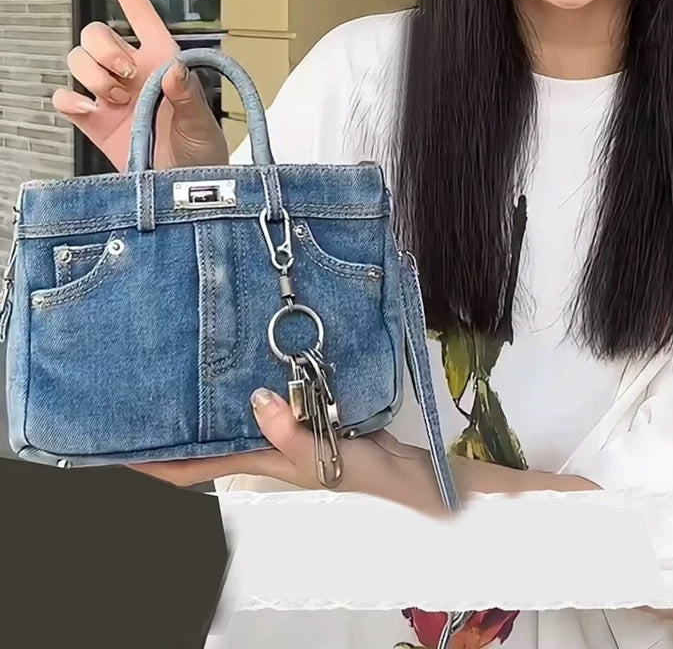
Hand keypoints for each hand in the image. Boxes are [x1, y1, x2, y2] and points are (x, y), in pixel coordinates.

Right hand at [52, 0, 228, 171]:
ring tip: (119, 102)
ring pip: (77, 59)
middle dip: (104, 47)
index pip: (140, 14)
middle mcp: (131, 73)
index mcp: (161, 61)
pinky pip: (63, 97)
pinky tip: (90, 110)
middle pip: (95, 32)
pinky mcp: (93, 121)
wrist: (186, 188)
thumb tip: (171, 72)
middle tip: (126, 75)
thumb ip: (188, 97)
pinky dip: (69, 98)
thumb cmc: (203, 152)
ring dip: (92, 75)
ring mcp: (109, 96)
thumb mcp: (203, 123)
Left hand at [130, 389, 449, 516]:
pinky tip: (250, 353)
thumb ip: (290, 434)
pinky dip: (257, 375)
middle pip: (207, 434)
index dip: (155, 464)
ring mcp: (284, 422)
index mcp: (259, 457)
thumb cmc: (362, 474)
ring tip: (185, 364)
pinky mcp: (306, 405)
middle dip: (175, 420)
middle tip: (144, 389)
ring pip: (237, 408)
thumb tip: (255, 400)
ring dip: (213, 394)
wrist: (400, 470)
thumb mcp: (324, 457)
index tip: (116, 450)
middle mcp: (263, 440)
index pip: (194, 465)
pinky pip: (273, 389)